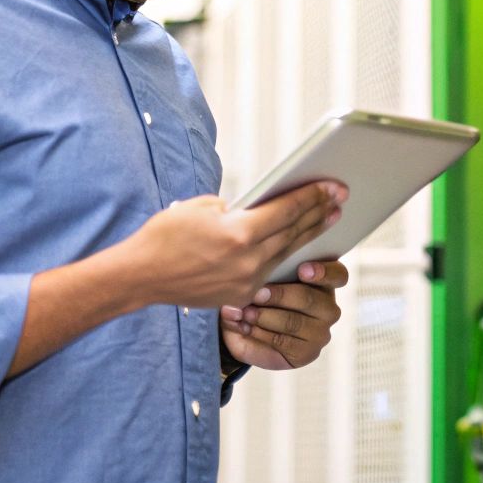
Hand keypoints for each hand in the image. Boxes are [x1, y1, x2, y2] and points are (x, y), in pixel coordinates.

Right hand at [116, 182, 346, 309]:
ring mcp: (246, 281)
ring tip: (328, 219)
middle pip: (293, 233)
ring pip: (286, 253)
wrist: (141, 276)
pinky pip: (270, 270)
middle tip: (340, 200)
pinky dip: (285, 255)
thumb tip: (256, 211)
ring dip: (309, 235)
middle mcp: (248, 260)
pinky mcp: (240, 295)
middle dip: (319, 214)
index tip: (332, 187)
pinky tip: (298, 245)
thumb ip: (235, 209)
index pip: (287, 211)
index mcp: (239, 233)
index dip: (312, 197)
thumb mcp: (201, 207)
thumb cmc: (165, 235)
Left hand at [218, 259, 347, 370]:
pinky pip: (284, 343)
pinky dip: (261, 335)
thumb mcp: (255, 284)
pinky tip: (247, 329)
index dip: (322, 271)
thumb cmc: (260, 297)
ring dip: (266, 318)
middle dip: (279, 295)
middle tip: (256, 295)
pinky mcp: (308, 353)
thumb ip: (246, 287)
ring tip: (245, 314)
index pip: (337, 274)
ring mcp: (321, 332)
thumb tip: (231, 307)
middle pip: (308, 298)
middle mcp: (328, 307)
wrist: (252, 329)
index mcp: (323, 281)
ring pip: (295, 322)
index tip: (302, 270)